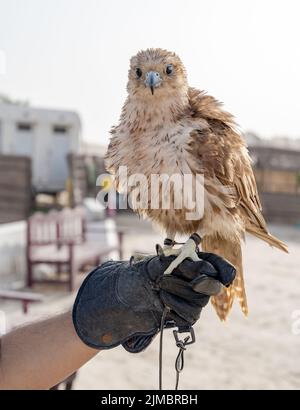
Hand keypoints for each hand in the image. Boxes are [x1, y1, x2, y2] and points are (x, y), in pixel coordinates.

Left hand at [72, 252, 235, 352]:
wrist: (130, 292)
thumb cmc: (147, 271)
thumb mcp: (163, 261)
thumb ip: (185, 263)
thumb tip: (203, 273)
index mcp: (199, 264)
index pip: (222, 268)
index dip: (224, 271)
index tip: (215, 273)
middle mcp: (201, 283)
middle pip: (211, 286)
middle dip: (186, 282)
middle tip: (163, 279)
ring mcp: (196, 301)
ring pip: (199, 303)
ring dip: (175, 294)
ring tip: (159, 289)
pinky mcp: (187, 317)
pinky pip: (189, 317)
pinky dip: (173, 308)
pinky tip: (162, 302)